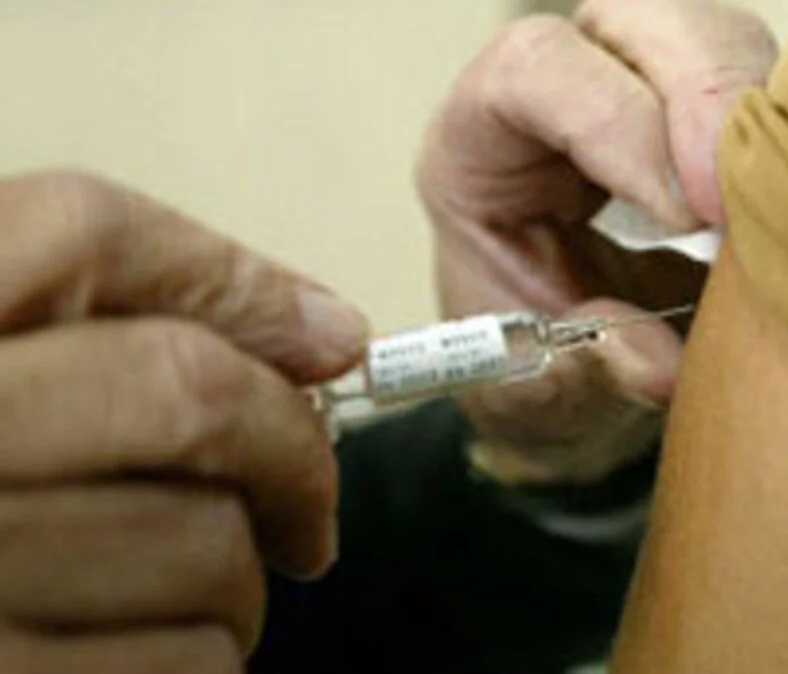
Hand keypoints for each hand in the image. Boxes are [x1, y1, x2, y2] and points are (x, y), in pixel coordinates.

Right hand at [0, 171, 366, 671]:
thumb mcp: (0, 374)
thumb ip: (127, 322)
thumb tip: (329, 333)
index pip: (84, 233)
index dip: (231, 277)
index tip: (327, 338)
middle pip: (185, 389)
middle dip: (289, 443)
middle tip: (307, 495)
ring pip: (209, 544)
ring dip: (242, 570)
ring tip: (194, 582)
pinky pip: (193, 660)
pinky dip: (207, 653)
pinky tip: (145, 644)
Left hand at [418, 0, 777, 482]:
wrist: (569, 372)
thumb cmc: (533, 364)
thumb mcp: (538, 385)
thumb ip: (581, 369)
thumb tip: (652, 363)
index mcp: (481, 140)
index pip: (536, 71)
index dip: (613, 122)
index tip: (683, 216)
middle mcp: (565, 91)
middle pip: (637, 22)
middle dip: (704, 92)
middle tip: (741, 200)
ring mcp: (645, 93)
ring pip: (715, 40)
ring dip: (761, 111)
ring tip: (781, 205)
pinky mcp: (713, 120)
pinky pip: (768, 89)